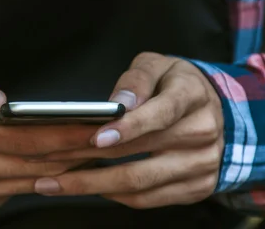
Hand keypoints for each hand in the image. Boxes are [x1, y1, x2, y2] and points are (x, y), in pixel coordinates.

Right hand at [0, 63, 95, 214]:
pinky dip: (46, 180)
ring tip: (96, 150)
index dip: (65, 132)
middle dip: (77, 150)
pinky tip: (66, 167)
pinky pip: (19, 192)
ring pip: (32, 180)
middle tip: (111, 138)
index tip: (96, 125)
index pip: (26, 136)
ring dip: (68, 167)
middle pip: (36, 161)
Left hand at [34, 53, 223, 208]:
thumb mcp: (157, 65)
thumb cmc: (175, 84)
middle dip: (87, 159)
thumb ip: (136, 80)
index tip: (95, 138)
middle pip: (140, 154)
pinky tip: (87, 186)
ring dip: (92, 184)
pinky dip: (113, 195)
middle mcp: (202, 134)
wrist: (216, 110)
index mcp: (191, 96)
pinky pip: (148, 199)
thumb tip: (117, 106)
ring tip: (54, 182)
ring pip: (139, 182)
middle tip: (48, 160)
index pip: (160, 115)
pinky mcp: (196, 188)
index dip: (128, 128)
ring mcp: (202, 165)